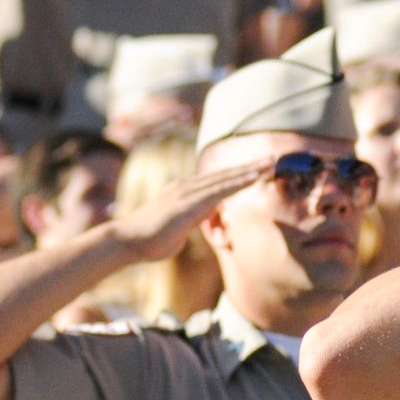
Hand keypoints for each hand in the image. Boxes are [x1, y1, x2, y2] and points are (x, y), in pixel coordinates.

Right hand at [107, 159, 269, 261]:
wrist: (128, 241)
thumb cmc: (148, 241)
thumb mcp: (174, 232)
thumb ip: (187, 225)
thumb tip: (192, 228)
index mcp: (183, 193)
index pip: (216, 181)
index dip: (237, 174)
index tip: (256, 169)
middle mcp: (186, 187)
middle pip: (223, 174)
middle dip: (249, 166)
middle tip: (272, 157)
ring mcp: (187, 193)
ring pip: (225, 178)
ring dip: (249, 170)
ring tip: (270, 163)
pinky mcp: (189, 203)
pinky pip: (220, 190)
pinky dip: (238, 182)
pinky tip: (254, 177)